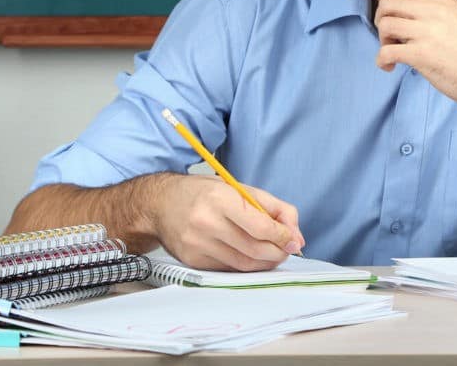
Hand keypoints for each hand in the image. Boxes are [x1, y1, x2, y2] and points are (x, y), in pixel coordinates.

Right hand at [152, 173, 305, 270]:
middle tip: (287, 249)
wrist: (160, 204)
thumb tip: (296, 236)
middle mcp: (206, 223)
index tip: (293, 239)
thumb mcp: (239, 188)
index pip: (260, 226)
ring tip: (273, 254)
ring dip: (265, 262)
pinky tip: (251, 256)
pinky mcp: (193, 261)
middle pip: (254, 249)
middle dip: (278, 252)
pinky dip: (246, 266)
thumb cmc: (203, 193)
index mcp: (219, 199)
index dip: (282, 236)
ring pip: (243, 264)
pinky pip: (229, 269)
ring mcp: (197, 245)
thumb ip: (273, 207)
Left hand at [345, 0, 456, 113]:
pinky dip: (382, 60)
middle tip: (391, 40)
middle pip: (386, 3)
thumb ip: (426, 9)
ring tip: (395, 54)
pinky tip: (390, 67)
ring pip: (384, 24)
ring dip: (382, 41)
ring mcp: (428, 30)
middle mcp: (433, 9)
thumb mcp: (452, 18)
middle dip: (381, 22)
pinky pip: (386, 50)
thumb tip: (391, 7)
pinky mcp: (423, 54)